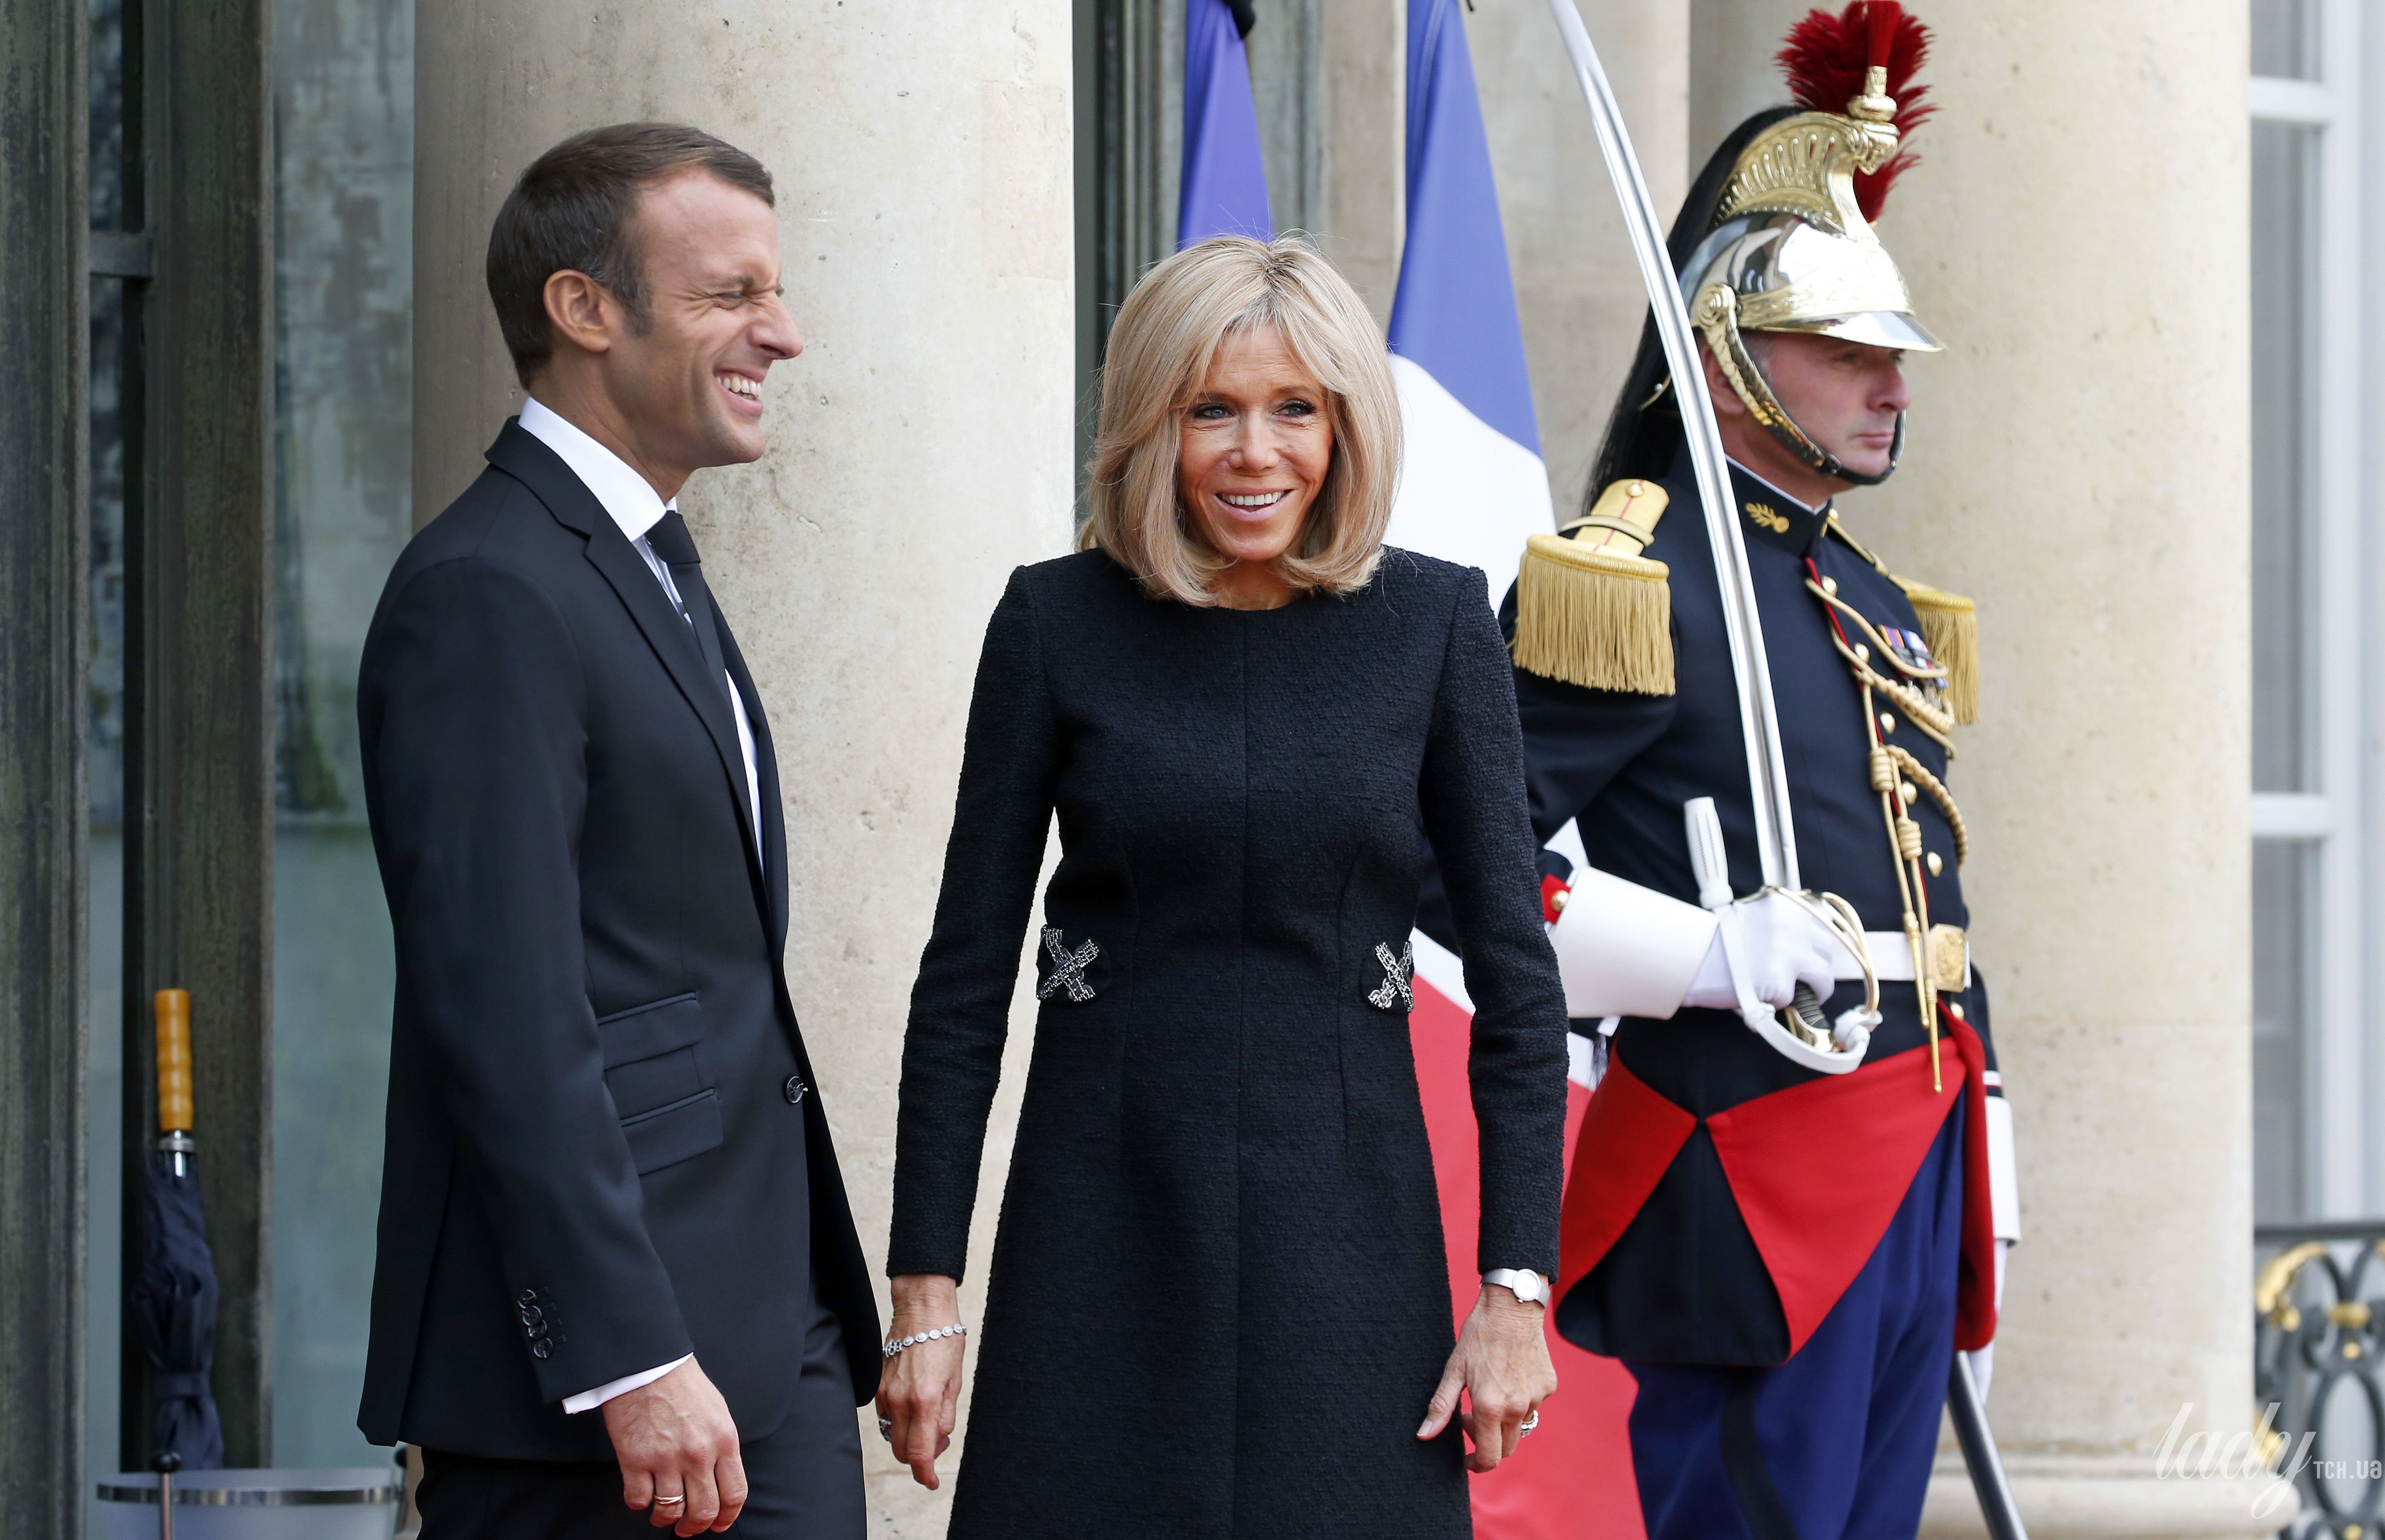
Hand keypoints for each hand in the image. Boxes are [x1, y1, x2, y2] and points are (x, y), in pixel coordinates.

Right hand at [602, 1359, 745, 1534]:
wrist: (648, 1364)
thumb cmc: (683, 1386)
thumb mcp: (718, 1413)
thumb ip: (721, 1447)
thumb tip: (721, 1480)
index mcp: (724, 1441)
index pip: (734, 1493)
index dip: (727, 1516)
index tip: (719, 1525)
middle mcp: (698, 1454)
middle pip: (704, 1510)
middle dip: (696, 1526)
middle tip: (688, 1528)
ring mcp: (665, 1459)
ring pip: (670, 1511)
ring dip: (666, 1519)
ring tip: (663, 1515)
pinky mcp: (634, 1459)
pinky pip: (638, 1500)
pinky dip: (640, 1503)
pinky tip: (642, 1494)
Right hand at [877, 1274, 965, 1489]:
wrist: (921, 1310)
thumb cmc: (944, 1340)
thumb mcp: (955, 1380)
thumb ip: (946, 1414)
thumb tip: (938, 1439)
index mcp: (925, 1401)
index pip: (920, 1453)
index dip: (925, 1474)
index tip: (932, 1481)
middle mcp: (901, 1401)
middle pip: (903, 1451)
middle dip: (920, 1456)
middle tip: (938, 1440)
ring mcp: (885, 1394)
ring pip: (893, 1435)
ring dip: (909, 1438)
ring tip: (928, 1418)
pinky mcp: (877, 1386)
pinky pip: (886, 1416)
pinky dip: (900, 1421)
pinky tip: (914, 1405)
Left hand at [1418, 1282, 1557, 1472]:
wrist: (1512, 1307)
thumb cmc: (1478, 1336)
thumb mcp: (1454, 1370)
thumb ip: (1441, 1406)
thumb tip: (1424, 1434)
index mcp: (1491, 1407)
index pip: (1489, 1457)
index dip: (1477, 1465)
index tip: (1467, 1459)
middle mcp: (1517, 1408)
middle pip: (1506, 1448)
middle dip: (1486, 1443)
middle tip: (1469, 1417)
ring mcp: (1536, 1398)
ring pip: (1519, 1427)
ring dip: (1502, 1422)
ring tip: (1488, 1394)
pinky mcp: (1548, 1387)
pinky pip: (1533, 1406)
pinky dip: (1519, 1402)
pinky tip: (1508, 1378)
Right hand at [1683, 892, 1843, 1011]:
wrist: (1688, 958)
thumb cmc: (1715, 941)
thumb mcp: (1752, 915)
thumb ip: (1780, 923)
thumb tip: (1803, 945)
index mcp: (1784, 905)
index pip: (1820, 920)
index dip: (1814, 941)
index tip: (1808, 953)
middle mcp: (1791, 924)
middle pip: (1826, 950)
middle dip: (1816, 966)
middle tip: (1801, 979)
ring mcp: (1788, 953)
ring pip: (1823, 977)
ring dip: (1811, 988)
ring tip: (1790, 993)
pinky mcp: (1779, 980)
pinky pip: (1794, 998)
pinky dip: (1780, 1003)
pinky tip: (1761, 997)